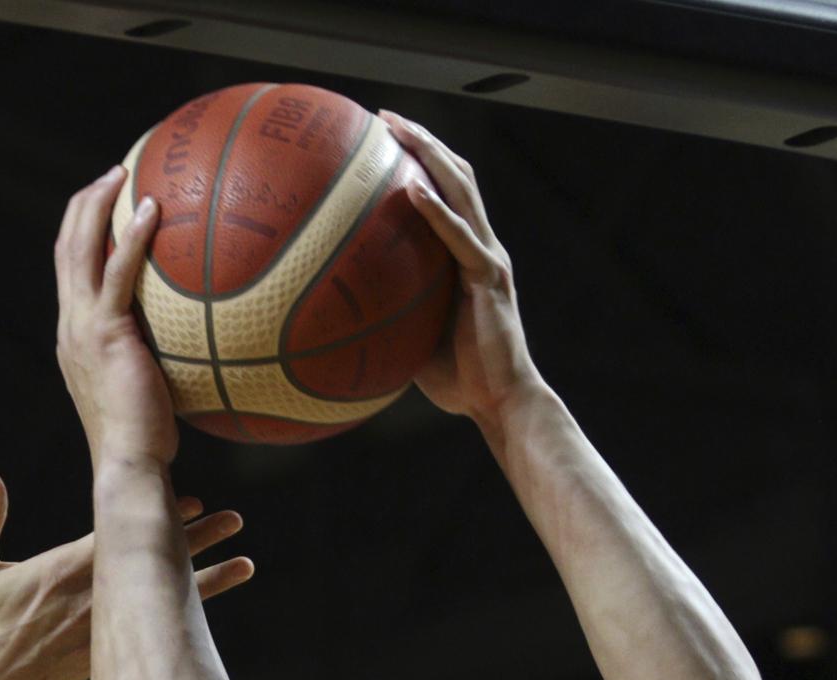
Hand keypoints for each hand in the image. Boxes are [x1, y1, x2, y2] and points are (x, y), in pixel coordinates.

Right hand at [0, 463, 253, 679]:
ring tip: (245, 565)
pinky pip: (149, 635)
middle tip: (234, 520)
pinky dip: (179, 619)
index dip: (157, 516)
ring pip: (161, 603)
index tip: (193, 499)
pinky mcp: (98, 663)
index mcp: (58, 573)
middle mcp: (88, 603)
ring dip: (204, 582)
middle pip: (151, 564)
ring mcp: (98, 636)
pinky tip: (205, 610)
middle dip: (196, 540)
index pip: (118, 536)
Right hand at [55, 168, 180, 469]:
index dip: (81, 234)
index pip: (71, 274)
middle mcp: (70, 326)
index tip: (105, 207)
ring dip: (96, 205)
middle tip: (111, 175)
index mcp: (75, 337)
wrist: (130, 463)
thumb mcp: (150, 391)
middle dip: (83, 205)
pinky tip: (153, 208)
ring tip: (121, 173)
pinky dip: (130, 236)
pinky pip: (117, 272)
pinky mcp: (104, 333)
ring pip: (78, 249)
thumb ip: (161, 360)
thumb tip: (203, 347)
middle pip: (65, 249)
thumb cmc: (148, 441)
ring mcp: (81, 328)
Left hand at [382, 111, 546, 427]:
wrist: (500, 403)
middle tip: (383, 118)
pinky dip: (437, 212)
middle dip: (422, 141)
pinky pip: (459, 239)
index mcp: (467, 256)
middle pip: (456, 176)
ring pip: (463, 191)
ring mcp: (488, 259)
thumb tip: (336, 315)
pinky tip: (410, 189)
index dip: (421, 160)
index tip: (382, 139)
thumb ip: (389, 313)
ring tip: (398, 130)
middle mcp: (482, 247)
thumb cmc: (457, 379)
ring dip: (430, 155)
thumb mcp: (411, 339)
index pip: (447, 193)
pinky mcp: (489, 279)